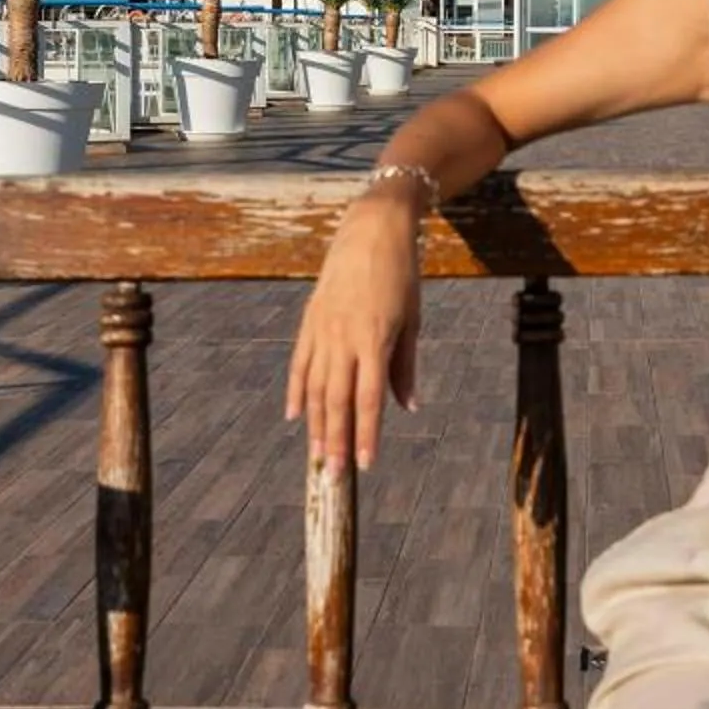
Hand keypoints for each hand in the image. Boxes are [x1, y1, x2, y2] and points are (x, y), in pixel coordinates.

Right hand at [285, 194, 423, 472]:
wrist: (371, 231)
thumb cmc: (401, 276)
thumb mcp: (412, 319)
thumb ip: (405, 366)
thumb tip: (408, 407)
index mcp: (374, 339)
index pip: (368, 399)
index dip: (366, 435)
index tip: (365, 464)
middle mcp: (344, 338)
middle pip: (337, 401)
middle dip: (335, 441)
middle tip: (333, 477)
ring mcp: (322, 329)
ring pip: (315, 387)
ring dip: (315, 424)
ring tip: (316, 456)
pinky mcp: (309, 321)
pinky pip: (300, 364)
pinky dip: (297, 392)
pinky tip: (296, 417)